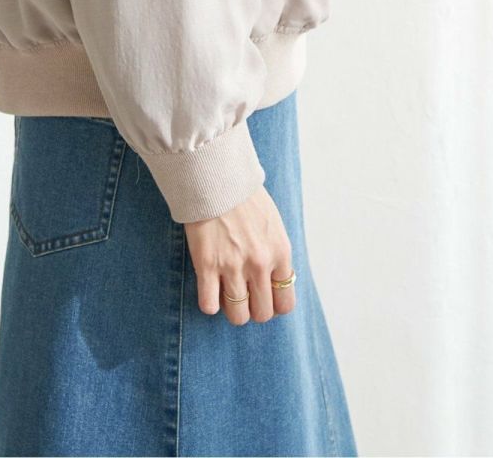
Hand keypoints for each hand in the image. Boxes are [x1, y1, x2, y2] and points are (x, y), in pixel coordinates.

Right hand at [184, 184, 295, 324]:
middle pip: (262, 313)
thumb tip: (274, 281)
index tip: (263, 299)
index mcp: (280, 253)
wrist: (215, 177)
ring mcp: (233, 267)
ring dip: (232, 310)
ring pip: (238, 316)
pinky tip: (209, 289)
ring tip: (225, 294)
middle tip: (243, 297)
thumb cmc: (244, 197)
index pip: (285, 303)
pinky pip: (209, 305)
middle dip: (253, 309)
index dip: (273, 306)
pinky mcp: (207, 266)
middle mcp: (260, 264)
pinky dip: (209, 303)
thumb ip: (276, 254)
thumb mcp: (273, 224)